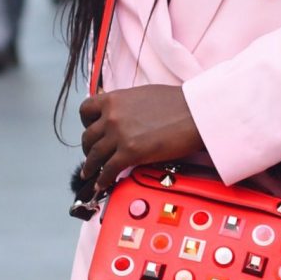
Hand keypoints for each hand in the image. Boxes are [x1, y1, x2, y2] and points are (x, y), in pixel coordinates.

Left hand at [79, 85, 202, 194]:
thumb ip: (127, 106)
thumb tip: (124, 117)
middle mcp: (112, 116)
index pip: (86, 110)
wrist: (194, 113)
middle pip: (88, 137)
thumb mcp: (143, 95)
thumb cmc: (177, 103)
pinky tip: (102, 184)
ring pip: (94, 155)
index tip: (90, 130)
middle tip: (92, 156)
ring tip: (90, 174)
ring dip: (91, 167)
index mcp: (114, 99)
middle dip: (88, 149)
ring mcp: (119, 135)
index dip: (86, 123)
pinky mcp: (129, 153)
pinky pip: (108, 170)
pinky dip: (103, 179)